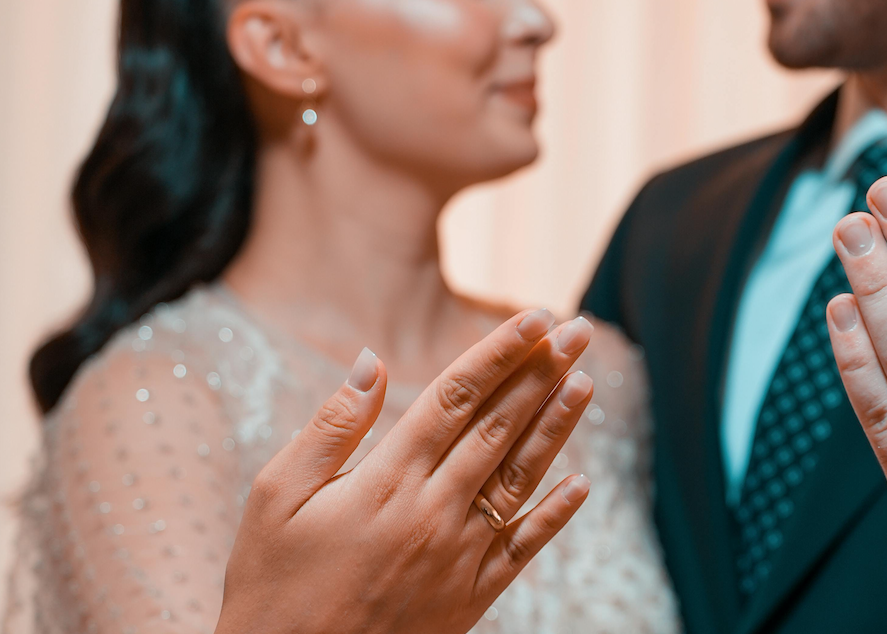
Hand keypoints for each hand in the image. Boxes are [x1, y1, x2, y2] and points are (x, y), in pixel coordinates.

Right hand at [215, 309, 595, 633]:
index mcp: (387, 481)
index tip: (536, 318)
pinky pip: (522, 548)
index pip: (457, 396)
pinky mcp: (469, 598)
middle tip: (579, 330)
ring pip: (520, 477)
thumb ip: (331, 427)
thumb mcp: (275, 497)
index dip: (501, 353)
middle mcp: (434, 512)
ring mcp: (458, 557)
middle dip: (543, 373)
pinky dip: (555, 515)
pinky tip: (581, 483)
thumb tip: (371, 362)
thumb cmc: (270, 587)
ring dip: (557, 426)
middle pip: (500, 426)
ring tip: (586, 383)